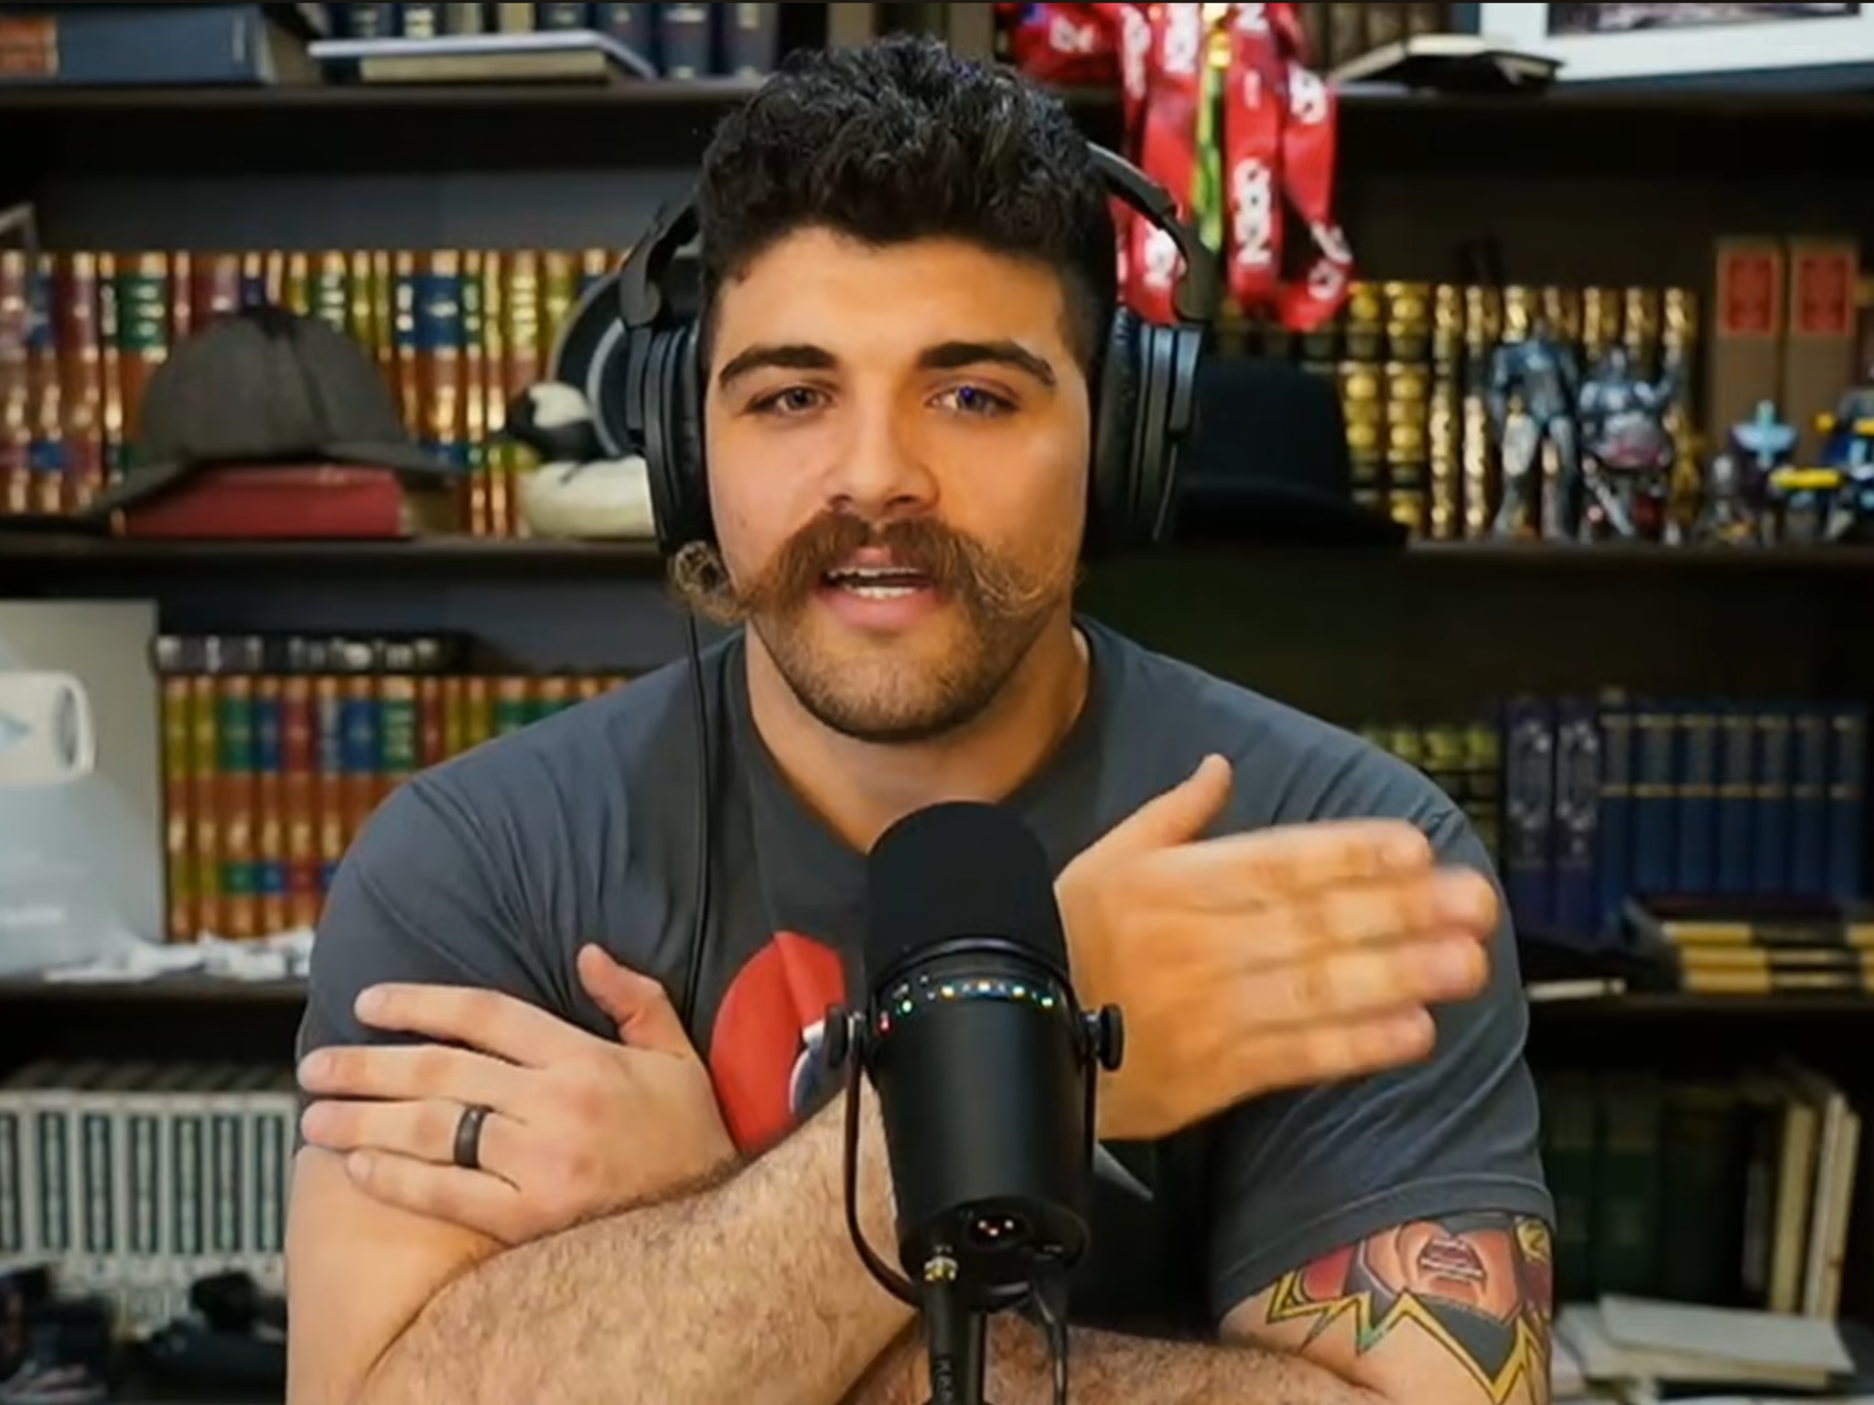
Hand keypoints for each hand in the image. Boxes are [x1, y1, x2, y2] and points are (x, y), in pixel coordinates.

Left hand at [297, 945, 737, 1243]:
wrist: (713, 1226)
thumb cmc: (690, 1134)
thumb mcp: (677, 1054)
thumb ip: (634, 998)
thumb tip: (585, 951)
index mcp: (583, 1058)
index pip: (485, 1015)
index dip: (421, 1003)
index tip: (370, 1002)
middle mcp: (554, 1104)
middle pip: (442, 1073)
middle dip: (368, 1065)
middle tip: (315, 1064)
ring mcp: (538, 1164)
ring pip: (433, 1131)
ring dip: (364, 1121)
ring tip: (314, 1115)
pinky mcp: (528, 1218)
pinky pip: (446, 1194)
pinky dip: (396, 1179)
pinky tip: (356, 1166)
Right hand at [1057, 754, 1497, 1142]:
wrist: (1010, 1035)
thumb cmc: (1064, 938)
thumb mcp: (1105, 858)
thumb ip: (1172, 814)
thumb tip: (1222, 766)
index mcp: (1175, 882)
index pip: (1278, 861)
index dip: (1350, 854)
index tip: (1416, 847)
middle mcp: (1198, 941)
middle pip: (1313, 922)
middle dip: (1401, 911)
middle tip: (1477, 902)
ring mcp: (1209, 1010)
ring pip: (1315, 987)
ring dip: (1398, 974)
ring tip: (1468, 962)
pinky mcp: (1213, 1075)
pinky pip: (1295, 1056)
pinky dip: (1355, 1046)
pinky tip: (1414, 1032)